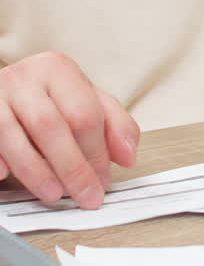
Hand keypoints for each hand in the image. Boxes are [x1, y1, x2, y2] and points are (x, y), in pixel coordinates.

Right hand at [0, 53, 139, 207]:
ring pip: (14, 137)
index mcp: (57, 70)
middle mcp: (25, 78)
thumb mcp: (85, 100)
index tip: (103, 180)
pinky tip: (6, 176)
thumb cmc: (47, 98)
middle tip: (86, 195)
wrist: (1, 89)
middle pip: (51, 125)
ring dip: (37, 172)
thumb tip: (128, 155)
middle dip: (72, 167)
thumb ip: (114, 124)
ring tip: (54, 194)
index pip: (84, 113)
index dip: (97, 152)